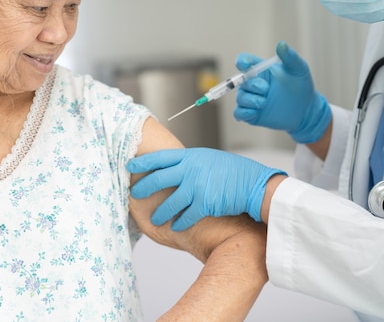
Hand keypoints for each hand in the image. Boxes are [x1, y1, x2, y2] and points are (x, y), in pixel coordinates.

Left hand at [128, 148, 286, 230]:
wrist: (254, 184)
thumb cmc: (233, 171)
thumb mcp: (209, 159)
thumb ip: (190, 163)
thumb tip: (175, 167)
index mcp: (191, 157)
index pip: (160, 158)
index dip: (143, 162)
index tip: (129, 166)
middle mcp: (191, 170)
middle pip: (159, 179)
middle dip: (144, 188)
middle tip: (133, 194)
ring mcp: (197, 187)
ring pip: (170, 202)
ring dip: (161, 213)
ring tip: (155, 219)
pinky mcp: (205, 204)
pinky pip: (186, 216)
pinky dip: (180, 223)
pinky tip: (175, 227)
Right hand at [234, 41, 331, 143]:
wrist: (306, 109)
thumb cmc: (301, 86)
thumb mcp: (299, 69)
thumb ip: (290, 57)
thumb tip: (281, 44)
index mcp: (261, 69)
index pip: (244, 61)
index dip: (242, 61)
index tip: (245, 64)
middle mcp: (253, 83)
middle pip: (241, 81)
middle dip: (252, 84)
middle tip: (265, 89)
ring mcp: (251, 99)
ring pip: (240, 98)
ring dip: (250, 100)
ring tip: (264, 102)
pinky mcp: (252, 114)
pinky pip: (239, 113)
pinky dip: (244, 113)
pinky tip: (254, 113)